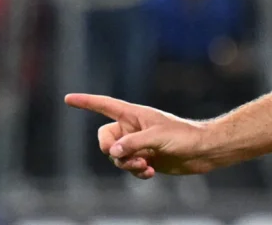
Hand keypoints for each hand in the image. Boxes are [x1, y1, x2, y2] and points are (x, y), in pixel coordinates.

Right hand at [64, 93, 218, 178]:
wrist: (203, 151)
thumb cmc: (184, 136)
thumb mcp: (157, 137)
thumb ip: (133, 143)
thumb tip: (112, 152)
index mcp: (135, 115)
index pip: (105, 106)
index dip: (86, 102)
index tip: (68, 98)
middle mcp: (133, 128)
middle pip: (105, 139)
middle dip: (111, 150)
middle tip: (125, 156)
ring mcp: (138, 144)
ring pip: (116, 157)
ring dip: (126, 164)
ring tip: (144, 166)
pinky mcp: (145, 159)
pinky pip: (128, 167)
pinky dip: (135, 172)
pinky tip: (149, 173)